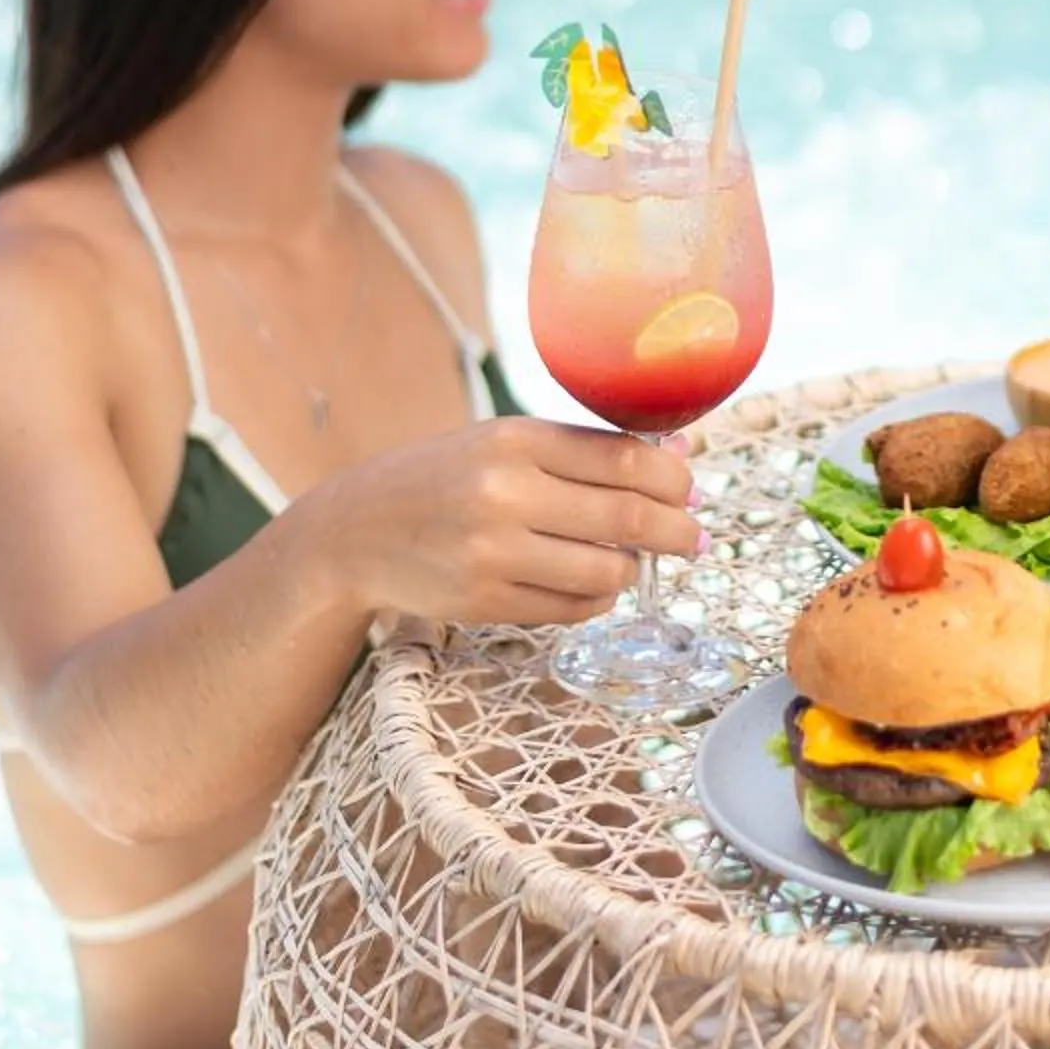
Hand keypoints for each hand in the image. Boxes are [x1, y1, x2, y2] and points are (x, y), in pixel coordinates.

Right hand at [299, 418, 699, 627]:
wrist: (356, 529)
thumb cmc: (445, 476)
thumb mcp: (505, 441)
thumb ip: (584, 449)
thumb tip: (678, 458)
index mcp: (516, 438)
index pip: (627, 461)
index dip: (675, 480)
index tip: (691, 490)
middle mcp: (504, 493)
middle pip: (627, 517)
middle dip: (677, 531)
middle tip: (694, 538)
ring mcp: (491, 553)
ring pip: (605, 572)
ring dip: (633, 570)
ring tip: (631, 561)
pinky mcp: (482, 603)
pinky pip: (570, 610)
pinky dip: (596, 600)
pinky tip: (593, 585)